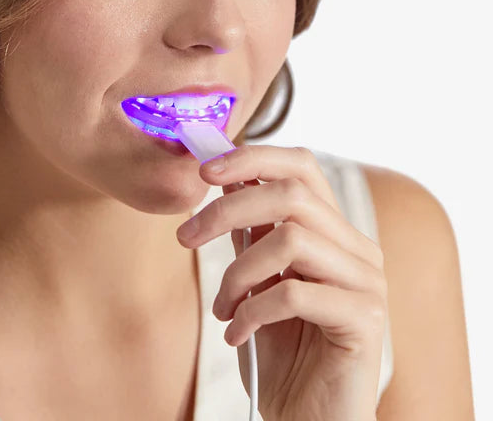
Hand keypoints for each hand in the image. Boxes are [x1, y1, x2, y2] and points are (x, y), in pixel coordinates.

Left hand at [176, 145, 386, 420]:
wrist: (310, 417)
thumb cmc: (283, 349)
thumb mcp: (257, 280)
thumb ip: (251, 233)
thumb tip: (223, 181)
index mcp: (333, 231)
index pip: (301, 166)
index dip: (252, 158)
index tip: (204, 170)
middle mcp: (357, 248)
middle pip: (291, 194)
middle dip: (226, 211)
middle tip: (186, 237)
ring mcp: (366, 281)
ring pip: (289, 239)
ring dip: (237, 272)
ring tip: (222, 306)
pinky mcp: (364, 319)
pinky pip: (293, 293)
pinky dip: (251, 310)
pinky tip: (236, 332)